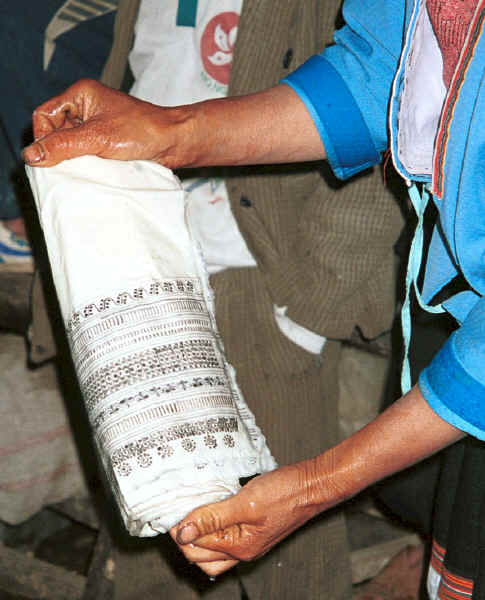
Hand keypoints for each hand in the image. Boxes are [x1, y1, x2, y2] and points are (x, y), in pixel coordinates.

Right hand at [22, 79, 194, 167]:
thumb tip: (31, 155)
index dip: (43, 137)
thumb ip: (64, 146)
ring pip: (70, 144)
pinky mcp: (107, 141)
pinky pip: (86, 152)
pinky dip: (86, 163)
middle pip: (55, 130)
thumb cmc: (144, 131)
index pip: (44, 115)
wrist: (176, 143)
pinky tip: (93, 171)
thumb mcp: (98, 138)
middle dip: (58, 150)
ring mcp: (97, 124)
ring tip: (84, 169)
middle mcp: (87, 107)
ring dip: (73, 159)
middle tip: (68, 167)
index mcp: (81, 94)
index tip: (50, 158)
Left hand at [173, 463, 323, 576]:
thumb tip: (183, 531)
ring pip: (212, 549)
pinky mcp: (253, 528)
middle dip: (185, 536)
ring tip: (192, 509)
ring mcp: (248, 541)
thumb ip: (213, 518)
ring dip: (198, 533)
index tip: (171, 508)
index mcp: (240, 548)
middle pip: (201, 556)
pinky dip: (213, 525)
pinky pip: (225, 535)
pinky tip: (210, 507)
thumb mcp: (245, 503)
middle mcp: (243, 550)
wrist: (312, 485)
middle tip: (177, 510)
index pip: (196, 547)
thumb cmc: (286, 493)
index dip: (180, 528)